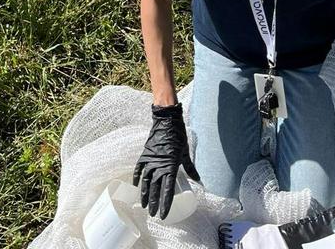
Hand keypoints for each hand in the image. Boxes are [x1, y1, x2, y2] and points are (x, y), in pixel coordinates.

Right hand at [132, 102, 199, 219]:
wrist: (166, 121)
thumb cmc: (178, 136)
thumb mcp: (185, 153)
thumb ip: (190, 168)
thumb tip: (198, 180)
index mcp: (170, 166)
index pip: (167, 190)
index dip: (165, 203)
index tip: (163, 214)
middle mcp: (159, 166)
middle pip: (155, 188)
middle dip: (154, 203)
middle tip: (152, 214)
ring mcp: (150, 160)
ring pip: (146, 181)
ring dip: (144, 194)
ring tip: (143, 205)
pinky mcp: (145, 154)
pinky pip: (139, 168)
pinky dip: (137, 177)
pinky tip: (136, 185)